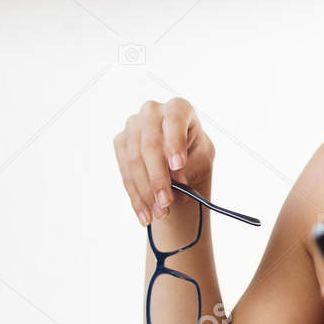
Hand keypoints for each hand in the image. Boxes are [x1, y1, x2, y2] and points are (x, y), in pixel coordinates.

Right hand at [113, 97, 216, 225]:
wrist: (178, 157)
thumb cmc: (194, 152)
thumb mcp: (201, 158)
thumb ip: (190, 166)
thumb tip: (176, 182)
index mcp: (178, 108)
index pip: (174, 121)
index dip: (174, 143)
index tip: (178, 166)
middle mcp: (152, 112)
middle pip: (150, 145)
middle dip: (158, 178)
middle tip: (167, 203)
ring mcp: (132, 126)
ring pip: (134, 161)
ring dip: (145, 192)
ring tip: (158, 214)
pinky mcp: (121, 143)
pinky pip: (125, 172)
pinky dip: (135, 197)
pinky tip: (144, 214)